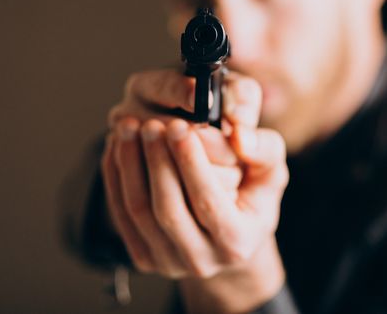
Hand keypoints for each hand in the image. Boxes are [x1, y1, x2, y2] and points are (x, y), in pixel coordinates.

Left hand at [102, 70, 289, 311]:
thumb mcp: (270, 169)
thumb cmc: (252, 193)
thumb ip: (263, 148)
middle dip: (157, 161)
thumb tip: (240, 136)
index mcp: (238, 242)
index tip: (179, 125)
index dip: (191, 163)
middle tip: (151, 123)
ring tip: (129, 129)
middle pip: (168, 209)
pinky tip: (116, 147)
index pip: (209, 202)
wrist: (230, 235)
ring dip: (130, 166)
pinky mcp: (144, 258)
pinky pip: (120, 216)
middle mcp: (203, 261)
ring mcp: (169, 263)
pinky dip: (115, 178)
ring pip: (139, 212)